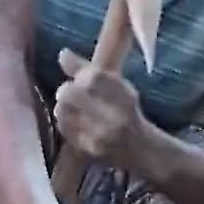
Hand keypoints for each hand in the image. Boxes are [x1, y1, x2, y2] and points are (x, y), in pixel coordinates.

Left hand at [53, 49, 146, 167]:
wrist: (140, 148)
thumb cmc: (126, 110)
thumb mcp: (116, 85)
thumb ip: (87, 69)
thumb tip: (62, 54)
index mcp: (125, 96)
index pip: (93, 77)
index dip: (79, 72)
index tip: (79, 76)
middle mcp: (114, 117)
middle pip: (71, 94)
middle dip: (66, 90)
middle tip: (69, 92)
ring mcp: (100, 136)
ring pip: (63, 111)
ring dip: (62, 105)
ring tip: (71, 106)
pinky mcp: (89, 150)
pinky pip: (64, 128)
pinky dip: (64, 120)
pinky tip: (72, 120)